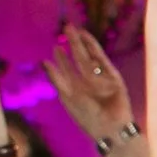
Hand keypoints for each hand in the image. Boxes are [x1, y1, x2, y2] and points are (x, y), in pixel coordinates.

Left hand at [45, 23, 136, 142]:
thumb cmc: (86, 116)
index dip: (61, 59)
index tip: (56, 47)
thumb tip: (43, 61)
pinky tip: (87, 39)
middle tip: (66, 29)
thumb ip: (56, 78)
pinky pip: (103, 61)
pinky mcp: (113, 78)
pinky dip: (95, 49)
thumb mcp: (66, 96)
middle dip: (73, 45)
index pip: (68, 70)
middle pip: (79, 59)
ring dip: (83, 44)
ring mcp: (101, 79)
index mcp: (76, 89)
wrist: (109, 128)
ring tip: (75, 30)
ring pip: (90, 57)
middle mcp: (88, 82)